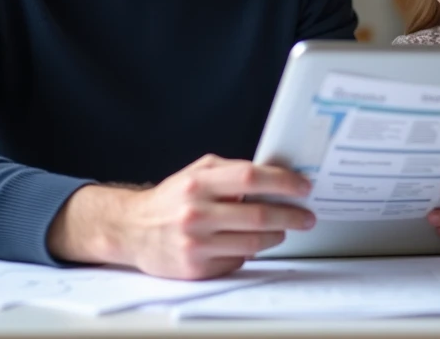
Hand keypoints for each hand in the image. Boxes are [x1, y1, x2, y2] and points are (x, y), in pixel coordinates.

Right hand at [56, 154, 315, 279]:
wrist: (133, 230)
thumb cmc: (171, 199)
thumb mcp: (197, 173)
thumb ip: (231, 171)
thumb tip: (273, 174)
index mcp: (199, 183)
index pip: (250, 177)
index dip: (283, 182)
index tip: (303, 186)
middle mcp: (196, 212)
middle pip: (259, 214)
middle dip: (291, 215)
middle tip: (306, 215)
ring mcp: (196, 243)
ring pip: (254, 242)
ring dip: (277, 235)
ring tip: (283, 229)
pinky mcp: (196, 268)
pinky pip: (238, 260)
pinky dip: (250, 251)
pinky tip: (249, 242)